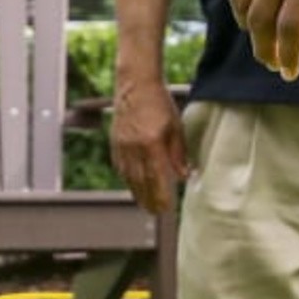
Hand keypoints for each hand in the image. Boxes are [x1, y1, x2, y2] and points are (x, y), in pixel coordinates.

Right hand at [109, 78, 192, 217]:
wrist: (135, 85)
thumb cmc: (159, 103)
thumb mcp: (176, 126)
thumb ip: (179, 153)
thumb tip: (183, 176)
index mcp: (151, 143)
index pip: (156, 177)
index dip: (160, 195)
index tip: (166, 208)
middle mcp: (134, 147)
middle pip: (140, 181)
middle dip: (148, 200)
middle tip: (155, 213)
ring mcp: (121, 146)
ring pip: (128, 177)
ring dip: (137, 193)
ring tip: (145, 205)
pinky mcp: (115, 143)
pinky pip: (120, 167)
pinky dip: (127, 180)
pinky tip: (133, 187)